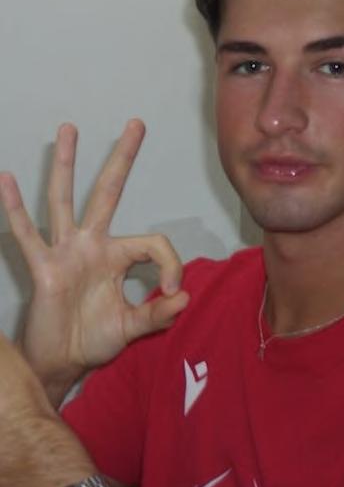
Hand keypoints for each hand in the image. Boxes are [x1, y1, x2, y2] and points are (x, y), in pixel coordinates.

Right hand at [0, 120, 188, 402]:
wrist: (63, 363)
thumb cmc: (94, 339)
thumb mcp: (133, 328)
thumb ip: (159, 315)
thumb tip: (183, 298)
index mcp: (118, 256)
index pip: (153, 243)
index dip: (169, 265)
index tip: (172, 292)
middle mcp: (92, 245)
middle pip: (108, 193)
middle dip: (123, 159)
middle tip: (136, 123)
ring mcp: (65, 252)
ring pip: (65, 200)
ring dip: (66, 165)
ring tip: (68, 129)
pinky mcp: (42, 267)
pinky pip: (27, 234)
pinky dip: (15, 208)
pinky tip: (7, 179)